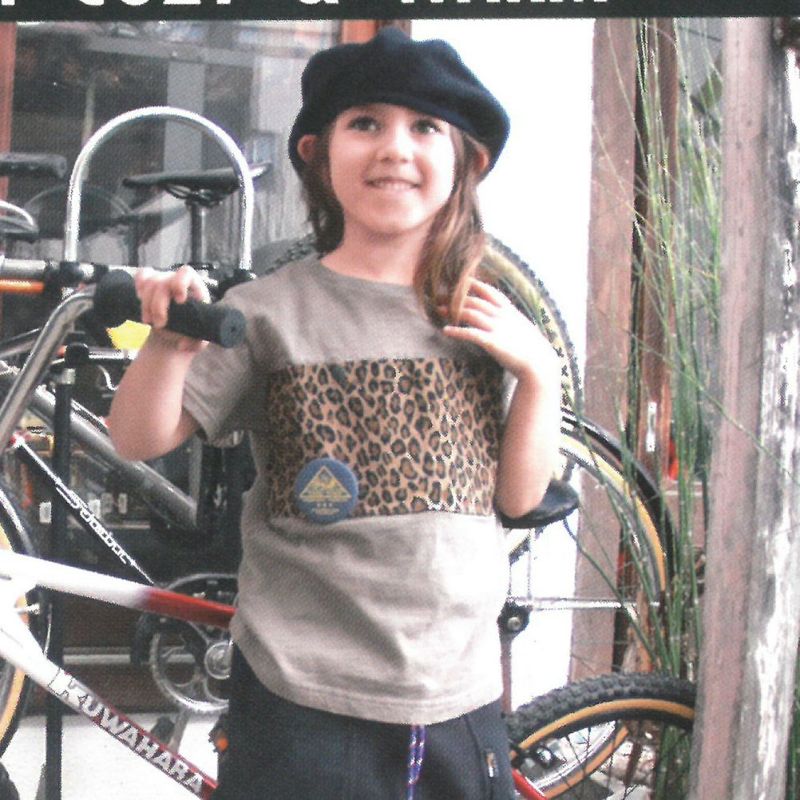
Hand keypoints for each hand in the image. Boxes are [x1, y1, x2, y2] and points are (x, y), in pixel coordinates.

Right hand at [135, 265, 210, 352]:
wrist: (177, 331)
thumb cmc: (191, 331)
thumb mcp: (198, 340)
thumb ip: (195, 344)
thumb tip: (182, 344)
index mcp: (195, 288)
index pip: (186, 273)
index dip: (180, 283)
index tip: (179, 301)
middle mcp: (178, 280)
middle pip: (163, 282)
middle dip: (158, 305)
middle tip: (159, 325)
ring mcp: (164, 280)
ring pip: (150, 283)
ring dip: (146, 304)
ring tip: (148, 321)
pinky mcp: (151, 283)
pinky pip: (142, 275)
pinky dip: (139, 284)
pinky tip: (140, 297)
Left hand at [441, 278, 560, 387]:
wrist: (539, 362)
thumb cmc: (531, 347)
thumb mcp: (522, 326)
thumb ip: (510, 318)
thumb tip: (501, 315)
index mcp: (509, 311)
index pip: (489, 291)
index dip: (474, 284)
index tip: (462, 280)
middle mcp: (501, 316)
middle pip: (475, 301)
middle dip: (456, 298)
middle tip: (440, 297)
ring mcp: (497, 328)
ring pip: (471, 313)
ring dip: (453, 311)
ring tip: (439, 311)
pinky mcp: (492, 343)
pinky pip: (471, 333)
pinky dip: (457, 331)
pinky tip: (446, 331)